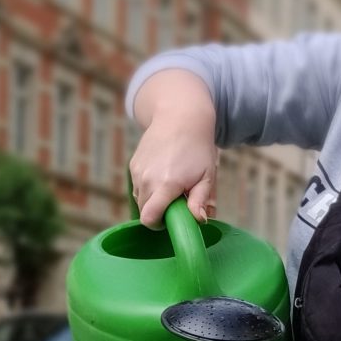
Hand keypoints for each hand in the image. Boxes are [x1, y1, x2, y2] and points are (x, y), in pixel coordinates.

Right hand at [129, 73, 218, 228]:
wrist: (180, 116)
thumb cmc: (198, 148)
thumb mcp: (207, 175)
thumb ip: (201, 200)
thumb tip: (199, 220)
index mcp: (166, 184)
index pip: (150, 218)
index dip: (159, 225)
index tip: (172, 219)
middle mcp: (147, 179)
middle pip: (144, 212)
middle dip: (159, 213)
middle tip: (176, 202)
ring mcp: (137, 172)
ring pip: (140, 200)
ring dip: (153, 200)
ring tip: (171, 186)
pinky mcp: (133, 165)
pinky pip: (137, 187)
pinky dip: (148, 187)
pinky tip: (163, 174)